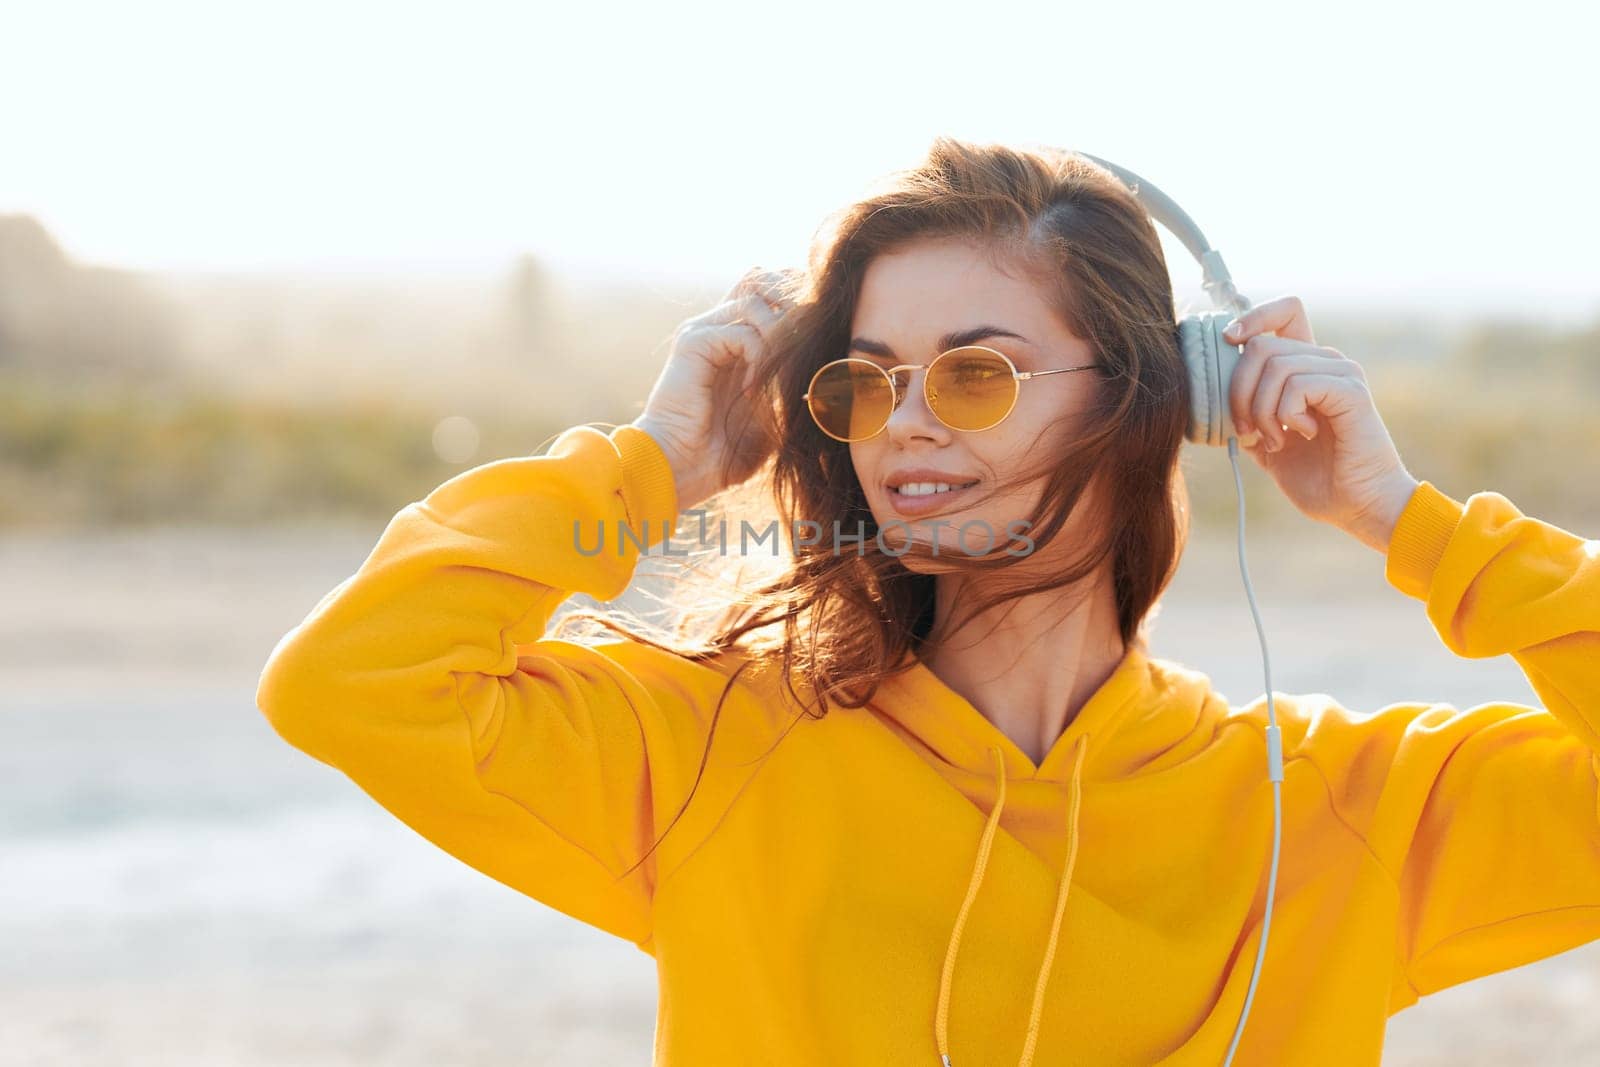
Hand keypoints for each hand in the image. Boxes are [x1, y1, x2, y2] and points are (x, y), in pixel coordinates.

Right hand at [630, 266, 801, 509]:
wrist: (682, 469)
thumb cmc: (726, 452)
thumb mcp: (774, 416)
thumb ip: (795, 385)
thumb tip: (834, 368)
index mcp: (736, 339)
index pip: (770, 290)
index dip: (798, 300)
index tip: (820, 337)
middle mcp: (718, 326)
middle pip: (762, 279)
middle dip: (793, 306)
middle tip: (805, 348)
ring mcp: (704, 330)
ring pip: (757, 299)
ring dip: (780, 336)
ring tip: (781, 376)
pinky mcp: (694, 342)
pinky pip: (743, 330)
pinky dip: (759, 357)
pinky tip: (752, 390)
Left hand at [1222, 295, 1421, 552]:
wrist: (1358, 506)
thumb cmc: (1318, 478)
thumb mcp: (1266, 444)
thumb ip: (1246, 416)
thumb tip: (1212, 398)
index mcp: (1306, 368)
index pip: (1285, 312)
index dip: (1253, 318)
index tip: (1229, 343)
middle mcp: (1326, 361)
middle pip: (1262, 345)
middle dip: (1239, 391)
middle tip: (1249, 430)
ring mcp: (1341, 373)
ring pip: (1275, 366)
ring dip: (1262, 410)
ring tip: (1275, 441)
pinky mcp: (1351, 391)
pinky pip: (1298, 385)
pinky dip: (1286, 414)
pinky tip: (1301, 435)